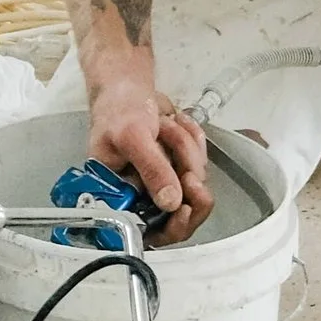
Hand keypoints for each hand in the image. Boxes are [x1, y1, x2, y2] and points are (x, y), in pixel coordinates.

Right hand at [84, 73, 214, 245]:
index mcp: (121, 200)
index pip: (152, 232)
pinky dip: (194, 139)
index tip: (185, 206)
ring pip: (195, 182)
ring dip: (186, 148)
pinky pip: (201, 162)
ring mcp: (165, 184)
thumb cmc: (118, 112)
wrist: (128, 89)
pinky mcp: (180, 168)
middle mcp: (143, 198)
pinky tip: (175, 122)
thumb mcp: (132, 137)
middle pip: (181, 214)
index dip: (173, 225)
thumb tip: (171, 202)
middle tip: (190, 170)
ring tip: (165, 125)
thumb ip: (151, 169)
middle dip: (188, 184)